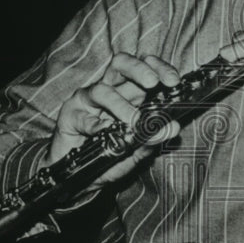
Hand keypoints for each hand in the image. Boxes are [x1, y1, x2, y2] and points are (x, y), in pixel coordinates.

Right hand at [43, 53, 181, 190]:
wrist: (84, 178)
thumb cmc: (112, 158)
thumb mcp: (138, 150)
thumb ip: (154, 138)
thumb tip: (173, 128)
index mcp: (130, 93)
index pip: (145, 68)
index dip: (160, 68)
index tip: (173, 81)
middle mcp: (109, 90)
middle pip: (122, 64)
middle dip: (140, 69)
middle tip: (153, 82)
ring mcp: (88, 100)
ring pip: (103, 90)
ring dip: (121, 105)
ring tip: (133, 122)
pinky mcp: (70, 114)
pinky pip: (83, 116)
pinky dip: (95, 124)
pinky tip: (103, 132)